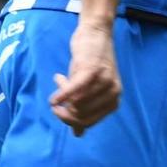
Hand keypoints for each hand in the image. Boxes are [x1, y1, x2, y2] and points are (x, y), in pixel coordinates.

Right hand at [50, 19, 120, 134]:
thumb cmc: (91, 61)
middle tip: (55, 102)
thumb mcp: (90, 89)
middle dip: (63, 111)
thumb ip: (85, 110)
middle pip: (81, 115)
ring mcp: (104, 81)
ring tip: (59, 80)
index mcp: (113, 101)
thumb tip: (77, 134)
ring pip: (76, 103)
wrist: (96, 32)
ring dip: (62, 95)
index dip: (69, 120)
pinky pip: (74, 90)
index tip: (58, 111)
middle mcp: (112, 93)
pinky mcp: (92, 70)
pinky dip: (61, 95)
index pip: (87, 121)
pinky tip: (53, 98)